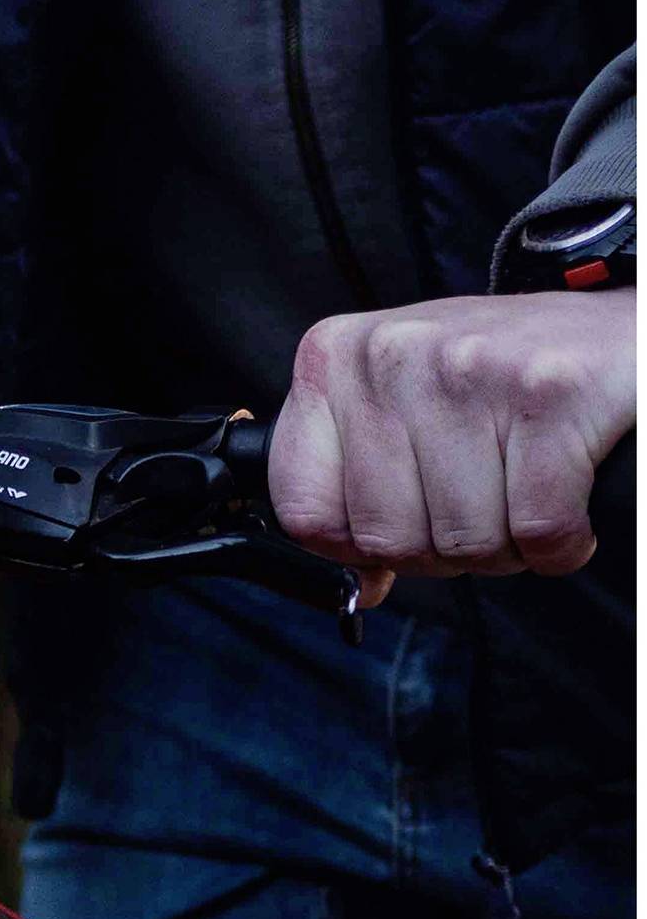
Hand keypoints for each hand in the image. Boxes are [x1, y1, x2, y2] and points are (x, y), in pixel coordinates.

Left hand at [269, 290, 633, 605]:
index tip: (401, 521)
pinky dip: (560, 545)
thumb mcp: (406, 413)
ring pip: (463, 540)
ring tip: (526, 494)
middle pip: (387, 538)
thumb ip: (360, 490)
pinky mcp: (550, 392)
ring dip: (506, 547)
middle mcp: (393, 355)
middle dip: (442, 549)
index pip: (303, 509)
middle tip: (482, 505)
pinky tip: (568, 506)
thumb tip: (361, 586)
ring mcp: (470, 368)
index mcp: (338, 360)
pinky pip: (537, 529)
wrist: (620, 332)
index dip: (355, 545)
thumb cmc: (507, 380)